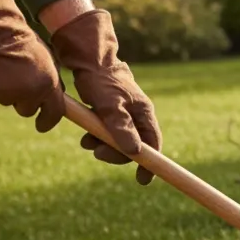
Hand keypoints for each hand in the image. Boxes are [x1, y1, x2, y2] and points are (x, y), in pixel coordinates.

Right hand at [0, 0, 64, 130]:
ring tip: (7, 70)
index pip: (54, 112)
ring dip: (9, 92)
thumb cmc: (23, 43)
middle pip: (28, 110)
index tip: (42, 126)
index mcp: (49, 84)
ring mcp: (10, 93)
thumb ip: (51, 81)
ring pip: (10, 102)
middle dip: (24, 101)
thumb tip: (54, 99)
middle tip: (20, 82)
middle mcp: (31, 92)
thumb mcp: (47, 61)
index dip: (48, 121)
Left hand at [49, 8, 161, 184]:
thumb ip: (122, 129)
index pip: (153, 145)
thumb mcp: (110, 107)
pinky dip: (99, 136)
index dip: (150, 164)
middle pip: (134, 146)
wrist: (89, 59)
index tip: (142, 180)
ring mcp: (126, 114)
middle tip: (96, 153)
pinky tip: (87, 134)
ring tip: (86, 142)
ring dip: (103, 145)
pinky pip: (110, 132)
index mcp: (144, 114)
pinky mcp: (113, 112)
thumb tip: (136, 153)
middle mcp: (139, 115)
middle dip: (115, 153)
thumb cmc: (101, 80)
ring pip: (120, 140)